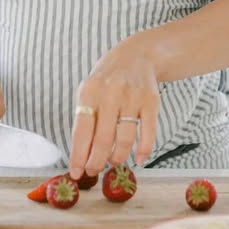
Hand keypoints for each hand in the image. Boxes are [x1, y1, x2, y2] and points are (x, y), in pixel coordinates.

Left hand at [69, 38, 159, 178]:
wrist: (137, 56)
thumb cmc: (107, 80)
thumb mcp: (90, 92)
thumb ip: (85, 120)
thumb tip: (81, 156)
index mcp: (89, 92)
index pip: (81, 131)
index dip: (78, 156)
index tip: (76, 173)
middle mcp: (110, 93)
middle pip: (103, 139)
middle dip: (97, 161)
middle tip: (94, 171)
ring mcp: (132, 97)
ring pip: (125, 139)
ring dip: (118, 157)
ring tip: (113, 163)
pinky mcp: (151, 101)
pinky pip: (148, 132)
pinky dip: (144, 150)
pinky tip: (139, 160)